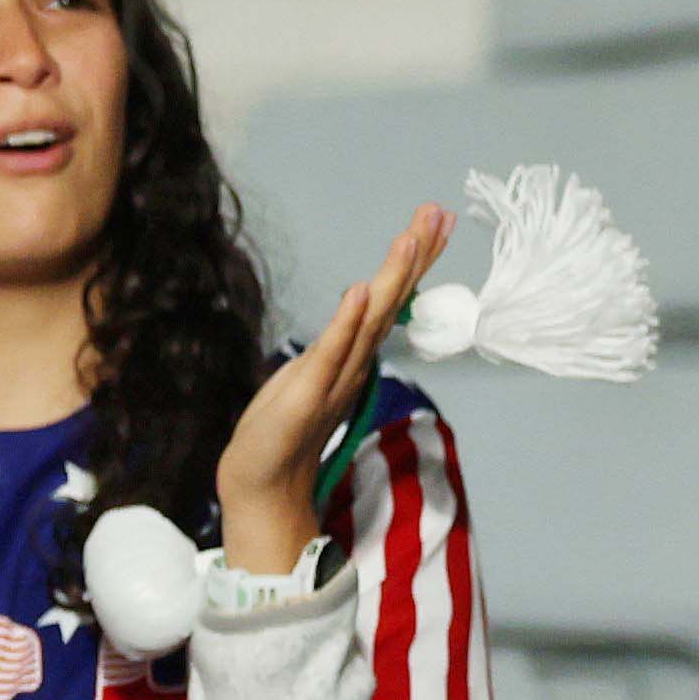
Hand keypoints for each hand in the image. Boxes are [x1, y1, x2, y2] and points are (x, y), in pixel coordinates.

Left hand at [216, 204, 448, 574]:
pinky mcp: (307, 393)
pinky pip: (330, 352)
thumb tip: (356, 315)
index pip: (387, 301)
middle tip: (437, 214)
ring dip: (390, 278)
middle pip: (389, 301)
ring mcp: (333, 378)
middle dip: (413, 257)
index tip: (434, 223)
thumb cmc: (281, 432)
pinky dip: (345, 321)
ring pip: (368, 320)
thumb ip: (336, 348)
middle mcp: (352, 363)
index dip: (411, 263)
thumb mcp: (310, 377)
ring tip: (411, 237)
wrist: (261, 485)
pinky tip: (360, 290)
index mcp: (352, 356)